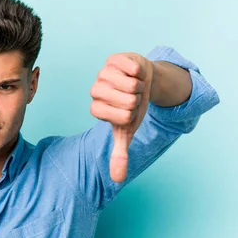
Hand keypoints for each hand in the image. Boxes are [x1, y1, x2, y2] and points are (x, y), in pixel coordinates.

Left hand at [89, 53, 153, 182]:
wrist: (142, 81)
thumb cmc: (133, 107)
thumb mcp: (127, 130)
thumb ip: (119, 154)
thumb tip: (117, 179)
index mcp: (96, 107)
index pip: (118, 116)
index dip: (130, 114)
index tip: (128, 112)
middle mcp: (96, 89)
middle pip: (125, 101)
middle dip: (137, 101)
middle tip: (133, 98)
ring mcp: (104, 72)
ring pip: (130, 85)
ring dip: (140, 87)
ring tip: (135, 86)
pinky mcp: (115, 58)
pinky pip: (133, 68)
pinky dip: (141, 73)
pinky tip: (135, 73)